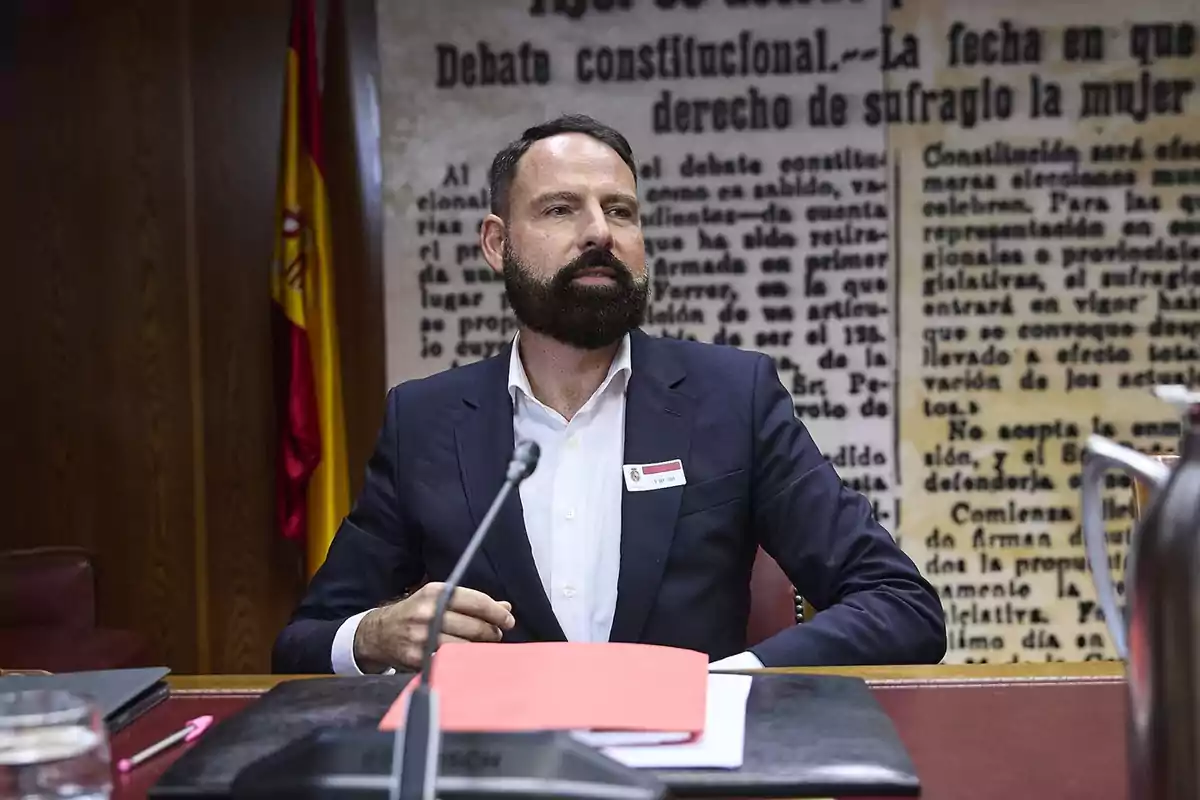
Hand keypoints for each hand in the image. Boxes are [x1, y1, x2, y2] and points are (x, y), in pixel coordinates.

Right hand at [353, 583, 514, 670]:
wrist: (378, 633)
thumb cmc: (416, 613)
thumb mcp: (438, 599)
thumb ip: (472, 603)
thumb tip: (505, 607)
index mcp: (435, 593)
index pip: (475, 601)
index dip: (496, 612)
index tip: (508, 620)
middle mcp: (428, 613)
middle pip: (474, 625)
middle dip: (492, 631)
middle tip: (497, 635)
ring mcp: (422, 636)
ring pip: (465, 645)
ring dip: (481, 648)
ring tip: (484, 646)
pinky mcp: (417, 658)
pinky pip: (450, 661)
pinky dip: (464, 661)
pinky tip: (468, 658)